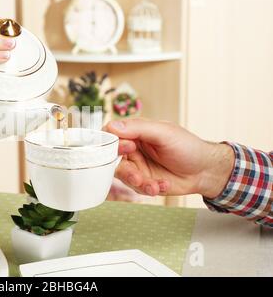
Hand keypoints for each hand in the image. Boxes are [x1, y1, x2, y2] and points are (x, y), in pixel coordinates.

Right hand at [104, 118, 234, 198]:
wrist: (205, 171)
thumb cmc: (188, 147)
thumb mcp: (164, 133)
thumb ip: (138, 128)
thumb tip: (112, 127)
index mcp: (135, 133)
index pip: (111, 135)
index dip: (113, 143)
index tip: (126, 148)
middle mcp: (132, 150)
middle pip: (113, 160)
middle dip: (125, 170)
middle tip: (137, 175)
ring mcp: (137, 167)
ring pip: (124, 176)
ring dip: (137, 182)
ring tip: (152, 185)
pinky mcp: (143, 182)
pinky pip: (136, 188)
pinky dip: (149, 188)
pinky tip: (163, 185)